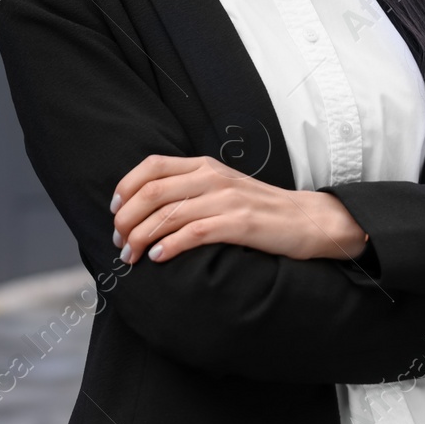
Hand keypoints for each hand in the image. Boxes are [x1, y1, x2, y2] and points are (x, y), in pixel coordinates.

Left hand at [109, 154, 367, 264]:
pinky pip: (195, 232)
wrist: (310, 220)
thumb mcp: (222, 189)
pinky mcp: (240, 223)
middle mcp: (212, 176)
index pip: (152, 166)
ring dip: (142, 237)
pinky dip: (170, 245)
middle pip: (153, 192)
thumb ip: (191, 190)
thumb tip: (148, 207)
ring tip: (131, 256)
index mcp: (205, 165)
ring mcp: (227, 198)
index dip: (126, 187)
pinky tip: (158, 258)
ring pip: (168, 214)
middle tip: (119, 242)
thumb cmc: (261, 210)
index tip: (114, 211)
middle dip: (127, 219)